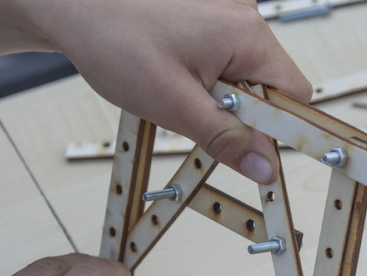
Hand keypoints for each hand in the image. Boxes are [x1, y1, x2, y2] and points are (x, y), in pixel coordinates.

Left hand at [15, 0, 310, 183]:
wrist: (71, 5)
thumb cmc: (113, 39)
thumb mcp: (173, 104)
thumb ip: (226, 138)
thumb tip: (266, 168)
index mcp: (247, 35)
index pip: (294, 95)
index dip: (278, 131)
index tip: (252, 153)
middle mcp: (244, 19)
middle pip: (272, 86)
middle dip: (243, 114)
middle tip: (200, 119)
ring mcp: (226, 15)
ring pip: (247, 76)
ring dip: (222, 100)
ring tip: (179, 95)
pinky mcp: (208, 18)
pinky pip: (227, 61)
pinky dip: (209, 82)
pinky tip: (175, 80)